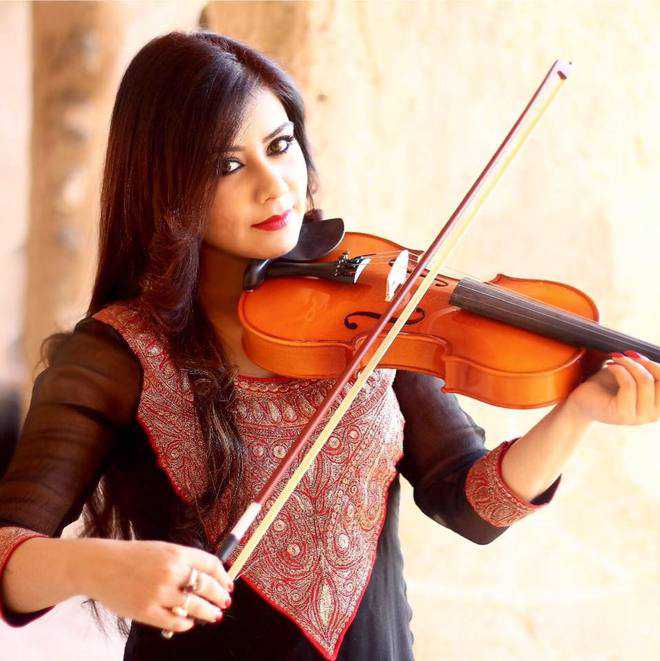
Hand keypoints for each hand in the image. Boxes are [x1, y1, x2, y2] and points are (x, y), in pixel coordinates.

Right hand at [76, 538, 233, 633]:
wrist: (101, 566)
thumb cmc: (133, 557)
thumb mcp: (163, 549)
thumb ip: (183, 561)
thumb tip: (208, 576)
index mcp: (177, 553)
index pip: (211, 564)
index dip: (224, 576)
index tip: (228, 584)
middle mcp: (171, 572)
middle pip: (207, 586)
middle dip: (220, 596)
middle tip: (225, 602)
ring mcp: (159, 593)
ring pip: (195, 607)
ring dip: (209, 612)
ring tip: (214, 615)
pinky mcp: (146, 611)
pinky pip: (175, 621)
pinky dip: (186, 623)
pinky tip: (189, 622)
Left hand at [565, 350, 659, 424]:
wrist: (581, 401)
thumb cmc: (606, 386)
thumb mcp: (630, 375)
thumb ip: (647, 370)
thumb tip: (658, 357)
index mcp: (659, 406)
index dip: (654, 364)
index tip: (634, 354)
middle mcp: (654, 415)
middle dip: (642, 363)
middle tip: (623, 355)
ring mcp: (639, 417)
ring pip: (645, 381)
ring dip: (629, 364)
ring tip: (614, 359)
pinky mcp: (623, 414)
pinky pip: (629, 385)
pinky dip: (619, 370)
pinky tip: (609, 366)